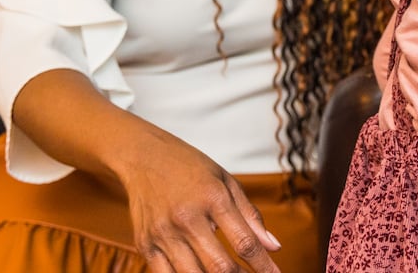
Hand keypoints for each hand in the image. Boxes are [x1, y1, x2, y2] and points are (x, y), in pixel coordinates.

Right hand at [117, 132, 280, 272]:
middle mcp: (187, 218)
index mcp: (213, 198)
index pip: (244, 243)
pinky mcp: (144, 244)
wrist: (143, 155)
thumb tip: (274, 247)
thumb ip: (250, 216)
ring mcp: (163, 233)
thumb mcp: (226, 181)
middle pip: (219, 267)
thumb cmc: (190, 167)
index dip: (264, 266)